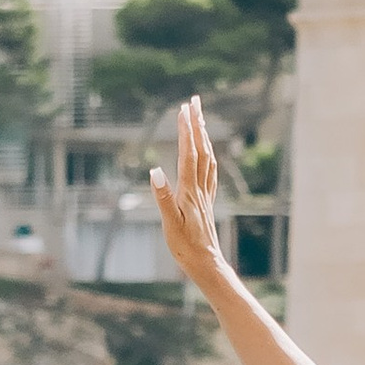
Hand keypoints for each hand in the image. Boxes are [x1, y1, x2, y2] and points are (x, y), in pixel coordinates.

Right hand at [148, 96, 226, 288]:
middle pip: (201, 149)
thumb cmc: (185, 247)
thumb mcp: (168, 224)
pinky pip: (210, 170)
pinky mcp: (206, 200)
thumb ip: (162, 197)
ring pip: (207, 157)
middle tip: (194, 101)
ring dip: (203, 135)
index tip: (183, 109)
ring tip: (199, 117)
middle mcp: (200, 188)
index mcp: (189, 192)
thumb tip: (154, 171)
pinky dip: (207, 153)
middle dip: (197, 123)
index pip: (188, 154)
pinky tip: (206, 150)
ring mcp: (205, 194)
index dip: (186, 131)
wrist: (206, 263)